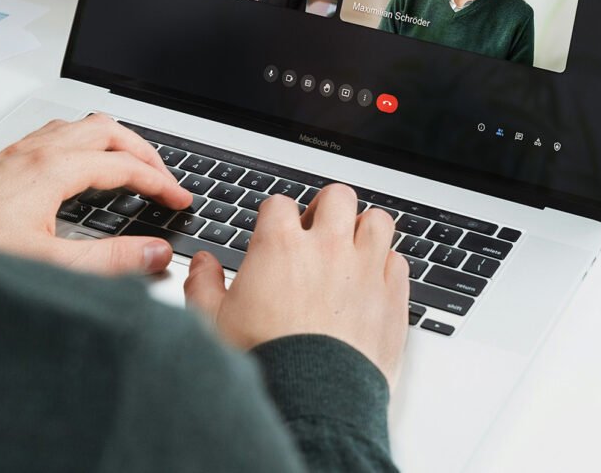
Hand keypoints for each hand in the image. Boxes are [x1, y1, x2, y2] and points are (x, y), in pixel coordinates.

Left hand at [0, 114, 192, 275]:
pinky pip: (58, 134)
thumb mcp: (49, 264)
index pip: (124, 166)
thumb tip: (154, 252)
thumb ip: (110, 261)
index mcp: (53, 168)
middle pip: (108, 130)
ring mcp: (19, 151)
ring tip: (132, 166)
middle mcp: (37, 150)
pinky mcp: (5, 160)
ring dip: (114, 141)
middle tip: (164, 179)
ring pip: (82, 126)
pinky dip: (85, 143)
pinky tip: (80, 167)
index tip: (179, 199)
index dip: (160, 182)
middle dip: (144, 152)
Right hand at [184, 184, 409, 388]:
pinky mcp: (392, 299)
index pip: (280, 203)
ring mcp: (365, 270)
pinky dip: (386, 268)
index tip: (275, 233)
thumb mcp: (214, 322)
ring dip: (364, 230)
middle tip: (319, 230)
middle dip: (327, 208)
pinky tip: (372, 283)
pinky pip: (399, 263)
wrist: (311, 404)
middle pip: (337, 196)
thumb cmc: (265, 362)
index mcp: (281, 246)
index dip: (275, 217)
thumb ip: (203, 285)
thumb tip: (202, 265)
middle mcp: (327, 249)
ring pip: (378, 222)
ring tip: (352, 250)